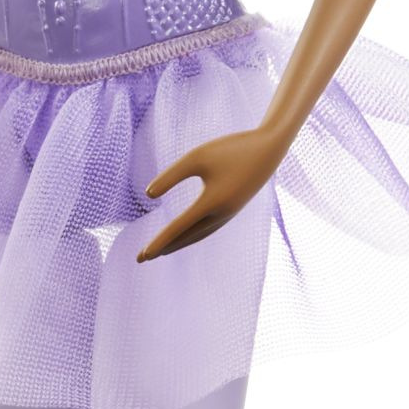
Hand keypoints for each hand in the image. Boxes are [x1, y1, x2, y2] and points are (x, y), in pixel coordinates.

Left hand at [136, 127, 279, 261]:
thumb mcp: (197, 157)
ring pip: (197, 236)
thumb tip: (148, 195)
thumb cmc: (230, 149)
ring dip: (177, 244)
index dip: (158, 242)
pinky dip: (191, 236)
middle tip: (140, 259)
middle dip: (163, 248)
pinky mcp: (231, 210)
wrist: (268, 149)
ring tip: (159, 252)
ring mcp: (227, 215)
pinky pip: (207, 230)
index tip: (142, 256)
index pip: (178, 228)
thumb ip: (171, 176)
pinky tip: (184, 235)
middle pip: (185, 237)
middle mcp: (220, 215)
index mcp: (211, 202)